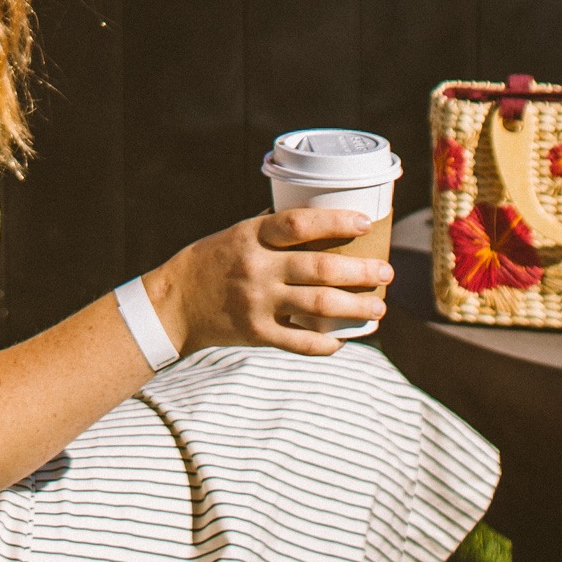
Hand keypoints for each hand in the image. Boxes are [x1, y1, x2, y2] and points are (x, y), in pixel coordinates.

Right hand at [153, 207, 390, 357]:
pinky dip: (327, 344)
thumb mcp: (238, 234)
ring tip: (379, 307)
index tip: (365, 224)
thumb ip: (273, 229)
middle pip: (320, 269)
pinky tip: (344, 340)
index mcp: (252, 237)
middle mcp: (257, 268)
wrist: (175, 303)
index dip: (335, 222)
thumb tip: (319, 217)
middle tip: (386, 273)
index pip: (299, 224)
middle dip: (362, 272)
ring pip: (319, 307)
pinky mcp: (257, 333)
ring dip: (356, 307)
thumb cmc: (213, 261)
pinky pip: (300, 343)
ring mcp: (258, 303)